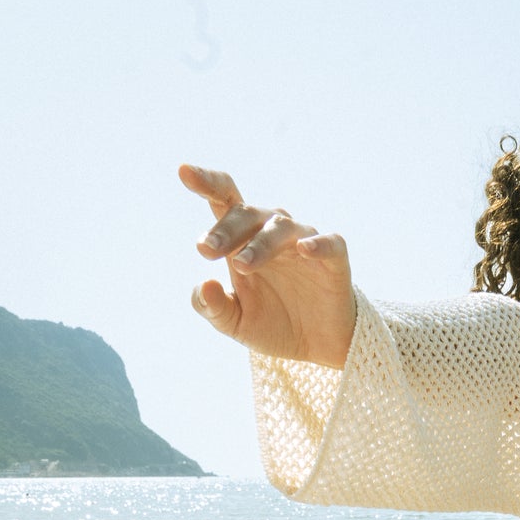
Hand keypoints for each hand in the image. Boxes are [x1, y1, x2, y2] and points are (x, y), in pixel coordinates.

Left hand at [179, 163, 355, 368]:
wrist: (317, 347)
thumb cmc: (273, 324)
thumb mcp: (236, 323)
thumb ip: (213, 307)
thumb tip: (203, 285)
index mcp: (242, 240)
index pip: (223, 200)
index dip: (206, 183)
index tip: (184, 172)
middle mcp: (271, 233)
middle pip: (246, 214)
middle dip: (224, 230)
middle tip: (207, 250)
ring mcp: (303, 243)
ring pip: (280, 227)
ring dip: (259, 244)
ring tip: (242, 264)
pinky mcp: (334, 259)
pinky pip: (328, 243)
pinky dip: (317, 244)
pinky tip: (304, 250)